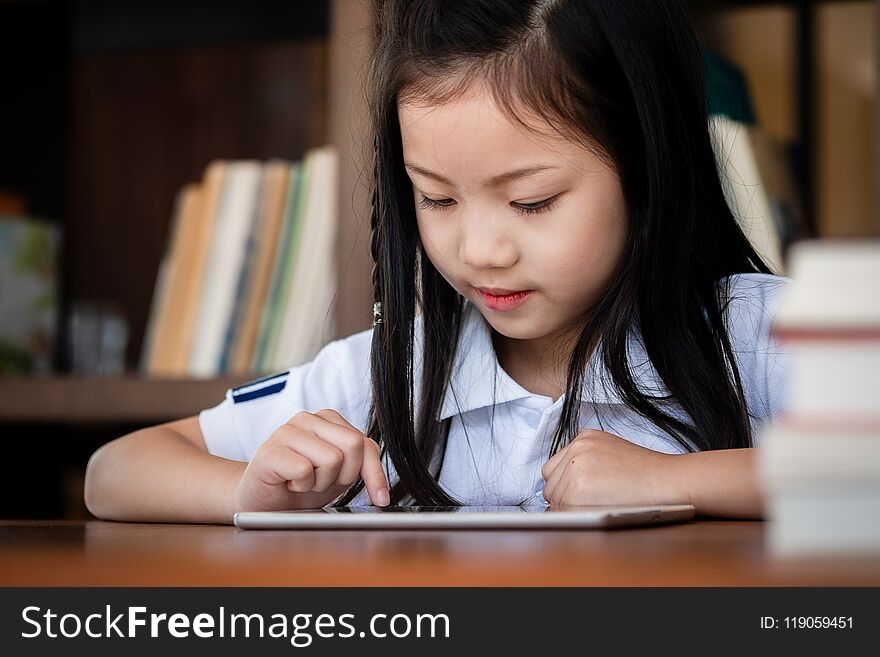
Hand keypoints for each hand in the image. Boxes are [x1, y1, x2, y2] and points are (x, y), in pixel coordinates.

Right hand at [234, 409, 389, 512]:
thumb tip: (384, 490)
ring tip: (302, 481)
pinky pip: (305, 470)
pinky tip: (288, 483)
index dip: (375, 474)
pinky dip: (301, 486)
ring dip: (319, 483)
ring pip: (331, 459)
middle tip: (322, 482)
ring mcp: (287, 430)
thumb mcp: (339, 476)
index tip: (381, 499)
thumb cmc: (300, 485)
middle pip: (353, 445)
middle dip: (344, 475)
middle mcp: (308, 418)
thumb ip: (361, 466)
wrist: (261, 501)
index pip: (365, 443)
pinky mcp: (270, 450)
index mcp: (329, 420)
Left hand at [541, 429, 680, 506]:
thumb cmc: (646, 474)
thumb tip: (563, 486)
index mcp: (584, 437)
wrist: (669, 482)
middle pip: (551, 483)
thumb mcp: (612, 453)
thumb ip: (586, 462)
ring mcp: (575, 467)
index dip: (564, 485)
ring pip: (554, 498)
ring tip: (595, 509)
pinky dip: (573, 516)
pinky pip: (562, 510)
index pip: (555, 467)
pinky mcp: (577, 488)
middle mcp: (576, 448)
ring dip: (568, 508)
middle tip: (589, 506)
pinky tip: (593, 513)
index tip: (576, 497)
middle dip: (564, 497)